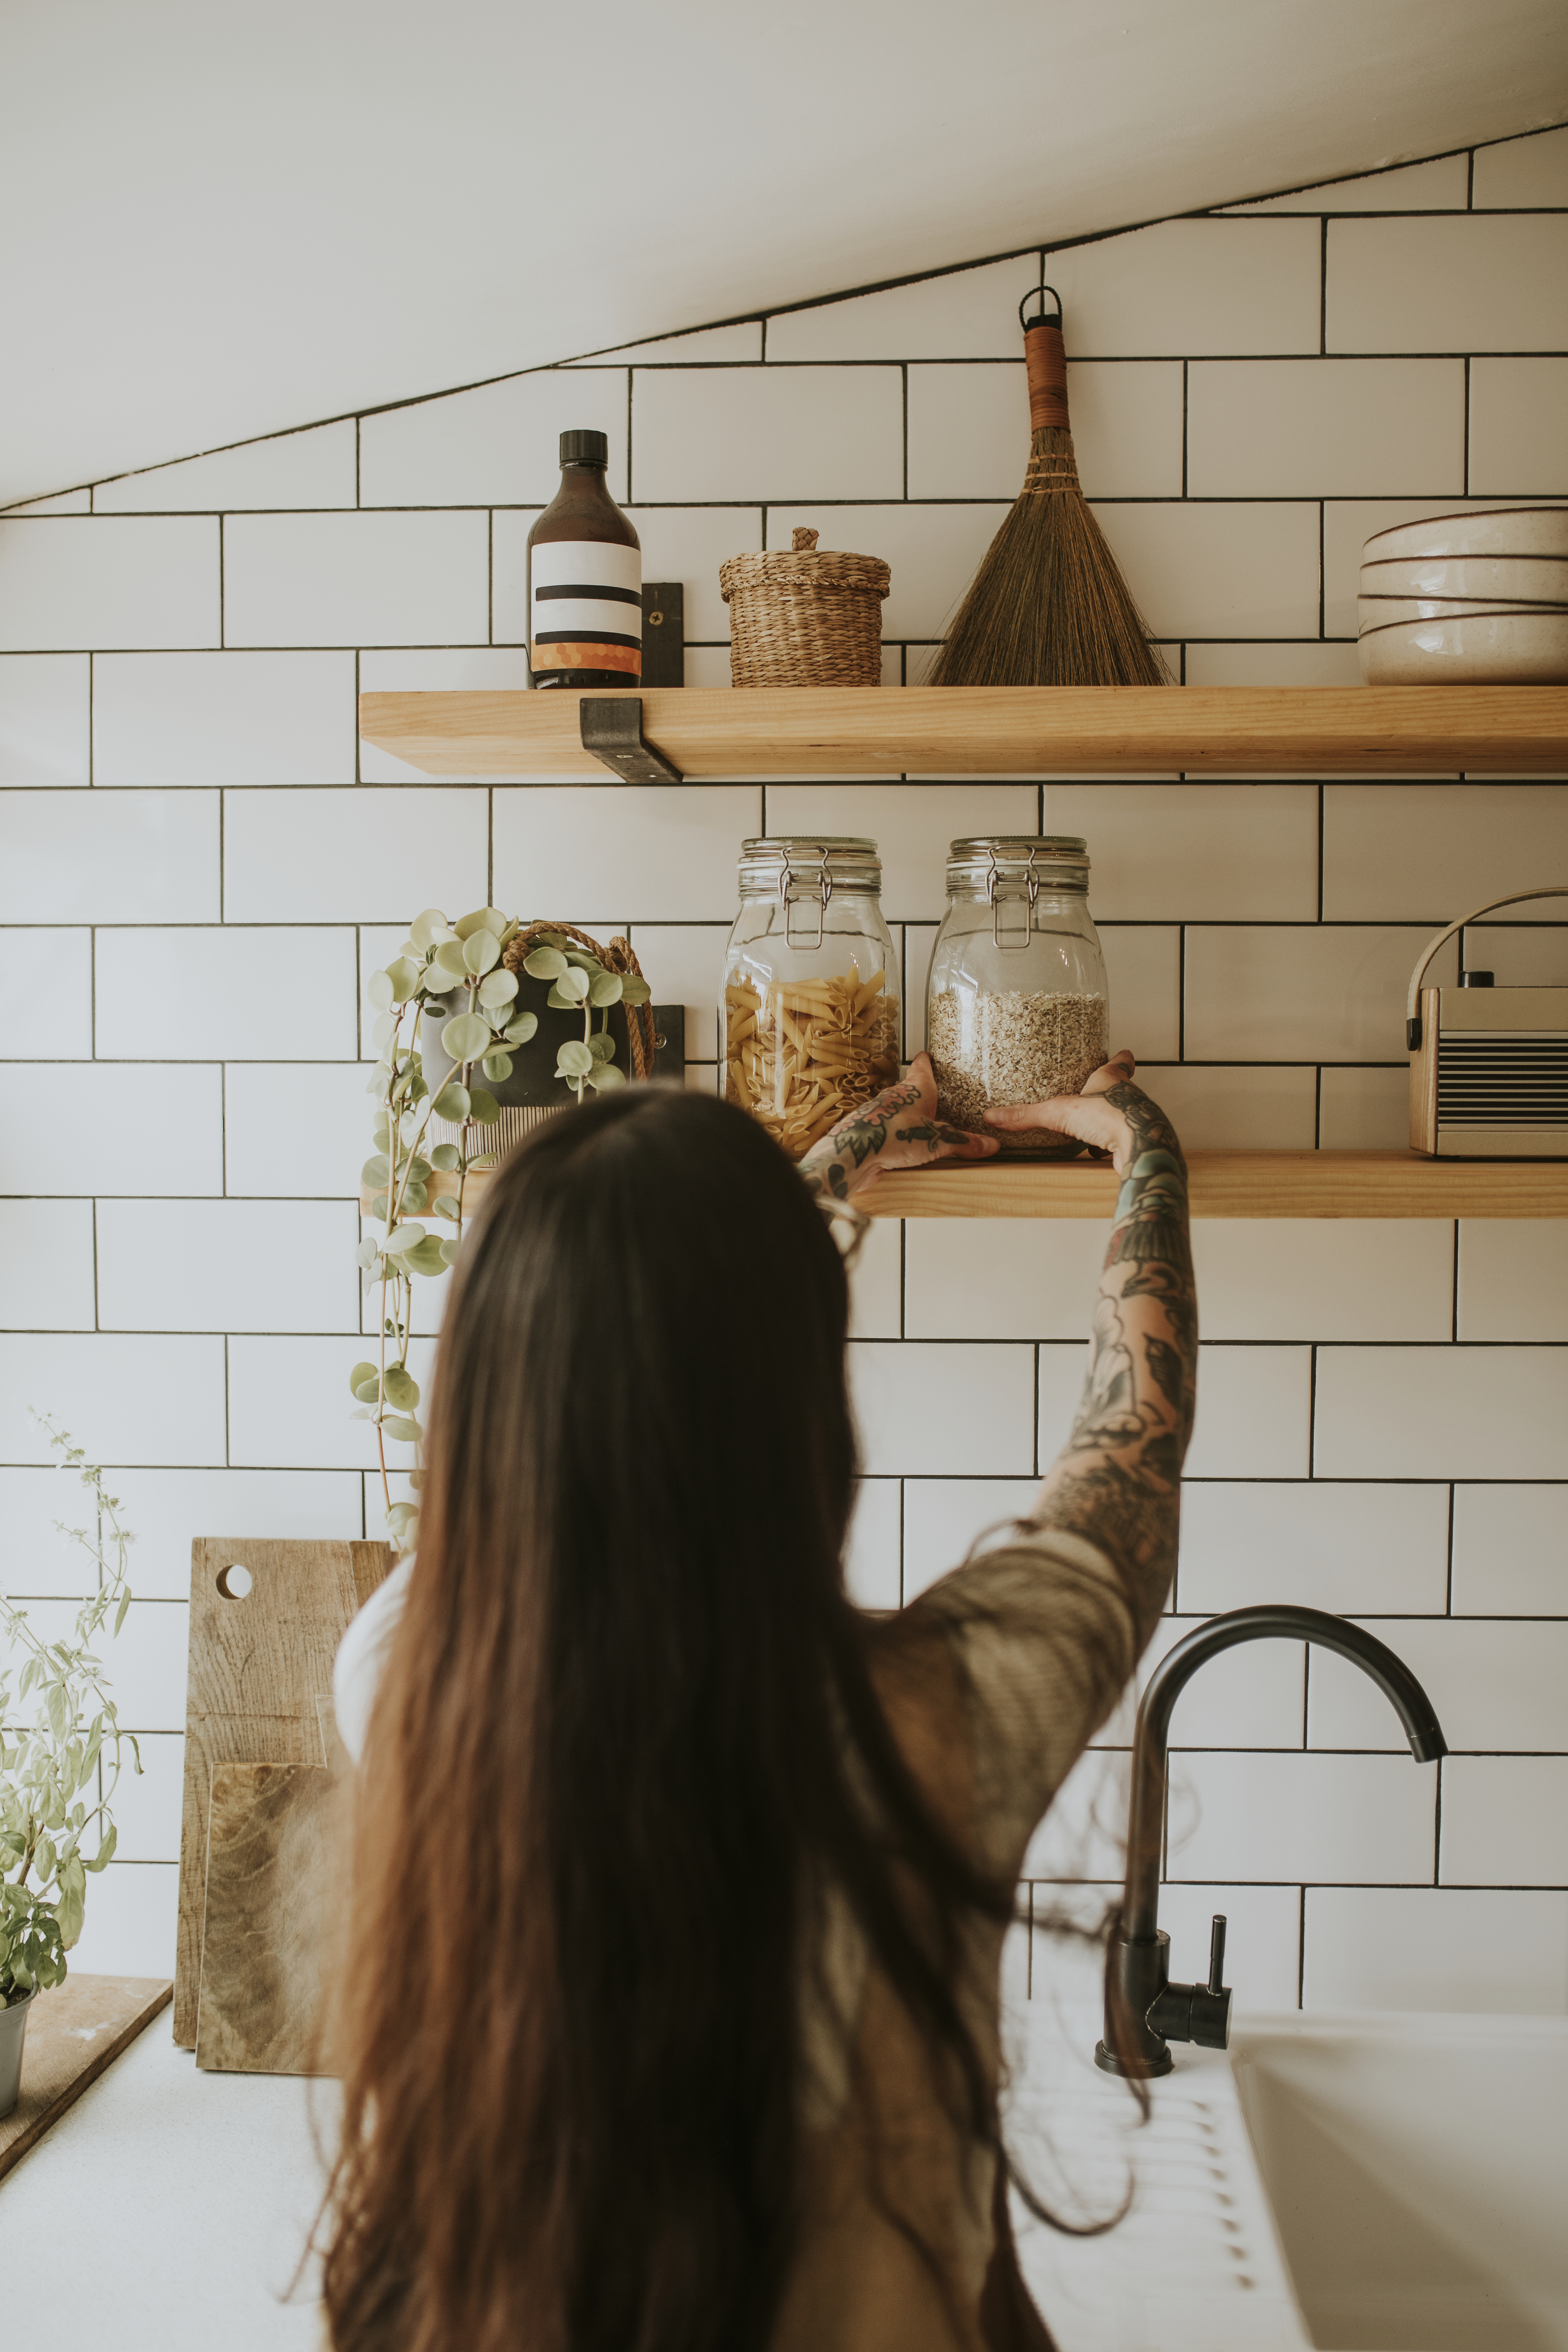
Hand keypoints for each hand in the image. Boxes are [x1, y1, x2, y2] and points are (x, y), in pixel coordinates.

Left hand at [799, 1051, 999, 1200]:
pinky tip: (901, 1148)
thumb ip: (963, 1142)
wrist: (853, 1153)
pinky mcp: (870, 1133)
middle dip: (920, 1093)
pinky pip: (887, 1130)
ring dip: (907, 1116)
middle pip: (909, 1089)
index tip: (927, 1056)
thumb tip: (988, 1145)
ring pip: (896, 1109)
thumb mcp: (938, 1140)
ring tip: (920, 1126)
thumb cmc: (893, 1135)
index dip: (927, 1061)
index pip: (922, 1067)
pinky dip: (895, 1135)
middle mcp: (895, 1097)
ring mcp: (880, 1114)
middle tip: (932, 1096)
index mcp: (916, 1090)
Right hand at [984, 1048, 1140, 1172]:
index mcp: (1112, 1080)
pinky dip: (1109, 1148)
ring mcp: (1136, 1122)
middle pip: (1123, 1089)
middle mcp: (1129, 1098)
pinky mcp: (1137, 1144)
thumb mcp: (1059, 1112)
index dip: (1120, 1057)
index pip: (1120, 1062)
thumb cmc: (1110, 1116)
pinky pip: (1120, 1144)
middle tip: (1096, 1093)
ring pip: (1122, 1117)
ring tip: (1092, 1126)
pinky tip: (1096, 1152)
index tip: (1122, 1053)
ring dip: (1108, 1122)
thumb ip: (1027, 1115)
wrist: (1139, 1147)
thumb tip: (995, 1116)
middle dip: (1110, 1092)